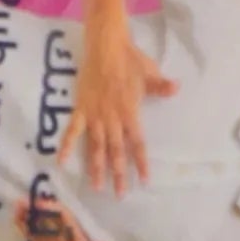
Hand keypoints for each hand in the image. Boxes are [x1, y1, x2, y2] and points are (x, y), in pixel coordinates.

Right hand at [72, 23, 176, 195]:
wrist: (105, 46)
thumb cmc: (130, 59)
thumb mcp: (150, 73)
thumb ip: (161, 86)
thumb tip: (177, 88)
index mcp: (130, 112)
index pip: (137, 143)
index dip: (140, 162)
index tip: (144, 180)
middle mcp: (112, 118)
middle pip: (115, 151)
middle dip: (118, 173)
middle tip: (119, 194)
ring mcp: (95, 115)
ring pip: (95, 146)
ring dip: (96, 166)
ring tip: (96, 186)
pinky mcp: (80, 109)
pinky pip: (72, 130)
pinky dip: (67, 145)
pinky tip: (61, 161)